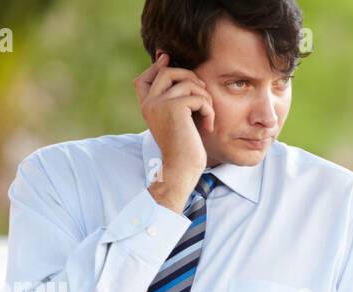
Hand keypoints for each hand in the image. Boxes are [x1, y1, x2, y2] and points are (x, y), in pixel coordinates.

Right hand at [135, 52, 214, 207]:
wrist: (181, 170)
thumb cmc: (183, 150)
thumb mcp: (176, 123)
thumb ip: (175, 102)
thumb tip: (184, 81)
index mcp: (147, 107)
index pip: (144, 78)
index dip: (156, 67)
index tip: (167, 59)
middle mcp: (150, 103)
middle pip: (167, 72)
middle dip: (190, 78)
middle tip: (202, 95)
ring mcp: (160, 103)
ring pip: (187, 82)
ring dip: (205, 97)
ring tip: (207, 115)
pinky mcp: (174, 107)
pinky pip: (198, 97)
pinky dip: (209, 111)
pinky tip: (208, 126)